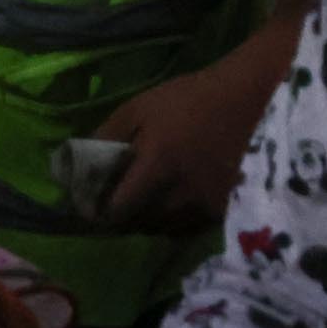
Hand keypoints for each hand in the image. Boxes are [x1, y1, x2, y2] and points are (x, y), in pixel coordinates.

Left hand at [94, 54, 278, 229]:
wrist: (247, 99)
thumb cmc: (189, 99)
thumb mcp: (139, 107)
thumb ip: (107, 136)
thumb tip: (78, 164)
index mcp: (157, 166)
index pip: (119, 209)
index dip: (101, 210)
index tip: (92, 203)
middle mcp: (182, 194)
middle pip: (140, 223)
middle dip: (124, 214)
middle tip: (117, 198)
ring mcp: (206, 205)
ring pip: (164, 228)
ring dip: (149, 219)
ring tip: (144, 200)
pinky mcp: (224, 209)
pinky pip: (188, 227)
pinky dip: (174, 220)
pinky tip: (172, 201)